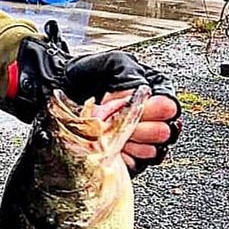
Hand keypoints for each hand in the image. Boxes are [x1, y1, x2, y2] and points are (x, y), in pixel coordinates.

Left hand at [10, 22, 181, 175]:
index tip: (138, 107)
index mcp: (154, 91)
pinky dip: (124, 157)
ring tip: (111, 133)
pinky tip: (110, 147)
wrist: (57, 90)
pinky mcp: (128, 157)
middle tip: (120, 120)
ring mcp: (141, 139)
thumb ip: (131, 73)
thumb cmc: (84, 75)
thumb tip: (144, 92)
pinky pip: (138, 165)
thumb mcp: (111, 63)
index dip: (155, 109)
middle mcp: (152, 116)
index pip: (171, 108)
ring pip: (155, 151)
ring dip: (132, 142)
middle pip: (166, 132)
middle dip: (142, 127)